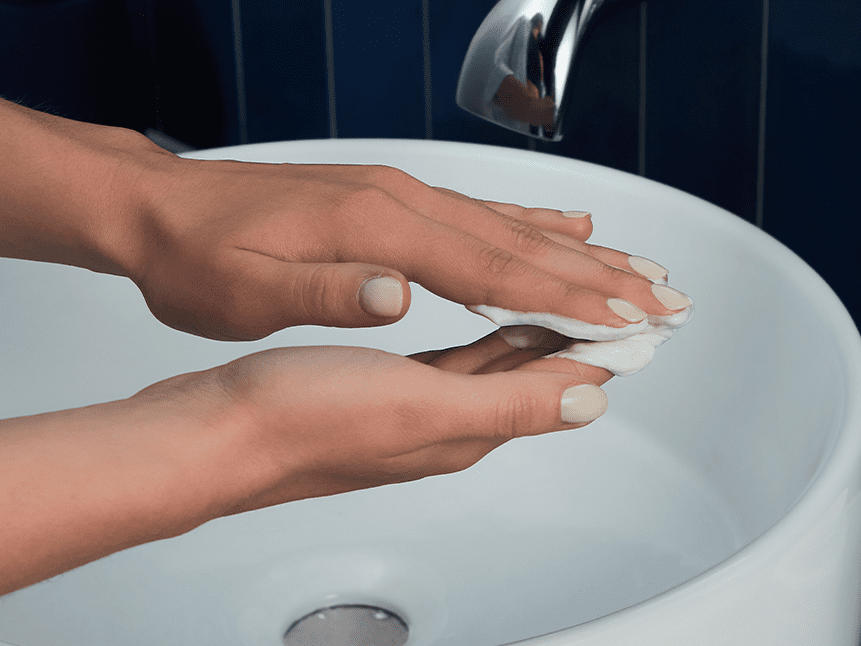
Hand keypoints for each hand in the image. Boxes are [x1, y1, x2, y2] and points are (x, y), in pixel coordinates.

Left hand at [125, 154, 677, 340]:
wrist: (161, 208)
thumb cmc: (199, 258)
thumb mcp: (244, 290)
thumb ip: (324, 292)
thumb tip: (397, 294)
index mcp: (378, 229)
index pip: (490, 272)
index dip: (564, 300)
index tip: (624, 320)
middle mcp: (402, 202)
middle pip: (519, 243)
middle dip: (598, 277)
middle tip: (664, 298)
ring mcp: (401, 194)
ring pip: (510, 223)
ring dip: (579, 249)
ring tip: (637, 266)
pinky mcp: (391, 197)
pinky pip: (479, 209)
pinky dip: (533, 218)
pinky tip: (564, 222)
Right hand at [135, 328, 611, 515]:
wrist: (217, 433)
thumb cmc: (303, 419)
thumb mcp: (421, 406)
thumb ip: (510, 403)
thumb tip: (589, 400)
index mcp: (464, 426)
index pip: (558, 384)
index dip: (604, 348)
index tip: (642, 318)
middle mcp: (446, 422)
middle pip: (535, 375)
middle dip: (579, 338)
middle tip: (617, 303)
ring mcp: (413, 406)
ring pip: (498, 365)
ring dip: (537, 334)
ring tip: (568, 302)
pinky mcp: (380, 388)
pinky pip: (456, 357)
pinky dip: (488, 335)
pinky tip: (489, 321)